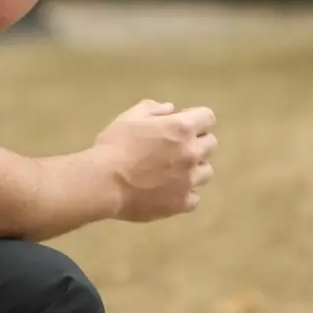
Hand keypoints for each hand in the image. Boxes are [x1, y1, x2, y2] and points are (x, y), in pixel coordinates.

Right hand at [93, 100, 218, 221]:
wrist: (102, 183)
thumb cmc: (113, 146)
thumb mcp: (128, 118)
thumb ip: (152, 109)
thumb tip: (170, 109)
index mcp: (182, 128)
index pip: (207, 118)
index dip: (195, 119)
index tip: (181, 124)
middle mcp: (192, 153)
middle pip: (210, 145)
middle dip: (196, 143)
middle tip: (174, 149)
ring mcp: (189, 180)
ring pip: (206, 172)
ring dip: (193, 169)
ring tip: (171, 173)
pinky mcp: (181, 203)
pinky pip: (193, 198)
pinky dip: (184, 194)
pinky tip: (167, 192)